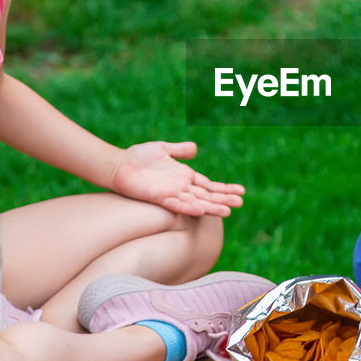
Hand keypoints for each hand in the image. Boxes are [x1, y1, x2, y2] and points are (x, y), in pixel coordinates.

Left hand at [110, 141, 245, 216]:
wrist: (119, 165)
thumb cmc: (138, 157)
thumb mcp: (163, 149)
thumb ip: (180, 150)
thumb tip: (195, 149)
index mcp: (185, 176)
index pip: (209, 185)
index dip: (224, 189)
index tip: (241, 191)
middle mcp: (181, 187)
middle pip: (207, 195)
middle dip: (224, 199)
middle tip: (241, 204)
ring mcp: (171, 194)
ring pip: (196, 202)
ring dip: (212, 207)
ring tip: (228, 212)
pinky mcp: (159, 198)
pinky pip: (177, 205)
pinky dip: (189, 208)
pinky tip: (201, 210)